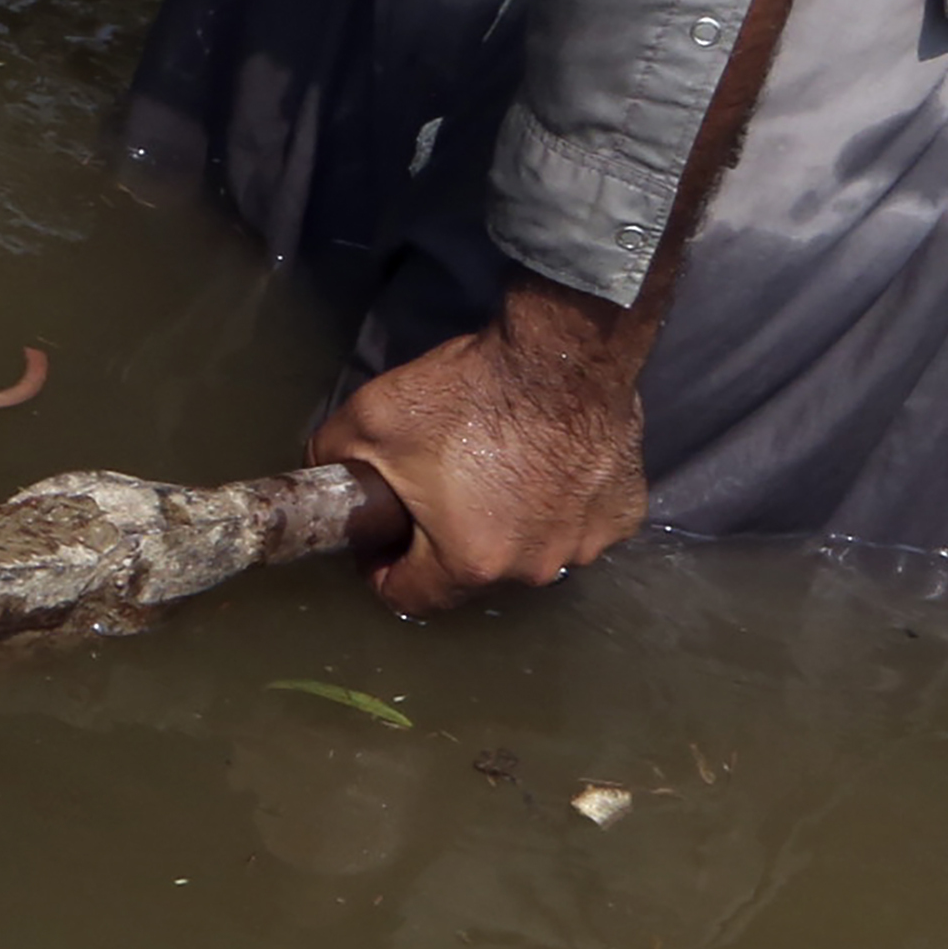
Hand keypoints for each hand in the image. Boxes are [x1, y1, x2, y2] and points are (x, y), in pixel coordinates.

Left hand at [311, 277, 654, 613]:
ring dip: (505, 525)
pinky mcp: (622, 516)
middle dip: (445, 543)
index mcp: (469, 563)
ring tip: (493, 471)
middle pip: (470, 575)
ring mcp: (587, 545)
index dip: (382, 566)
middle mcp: (534, 569)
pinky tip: (544, 464)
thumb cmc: (466, 394)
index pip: (409, 596)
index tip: (381, 535)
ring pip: (527, 551)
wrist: (560, 352)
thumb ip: (332, 464)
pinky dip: (558, 505)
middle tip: (436, 488)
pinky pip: (576, 524)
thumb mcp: (367, 423)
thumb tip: (324, 483)